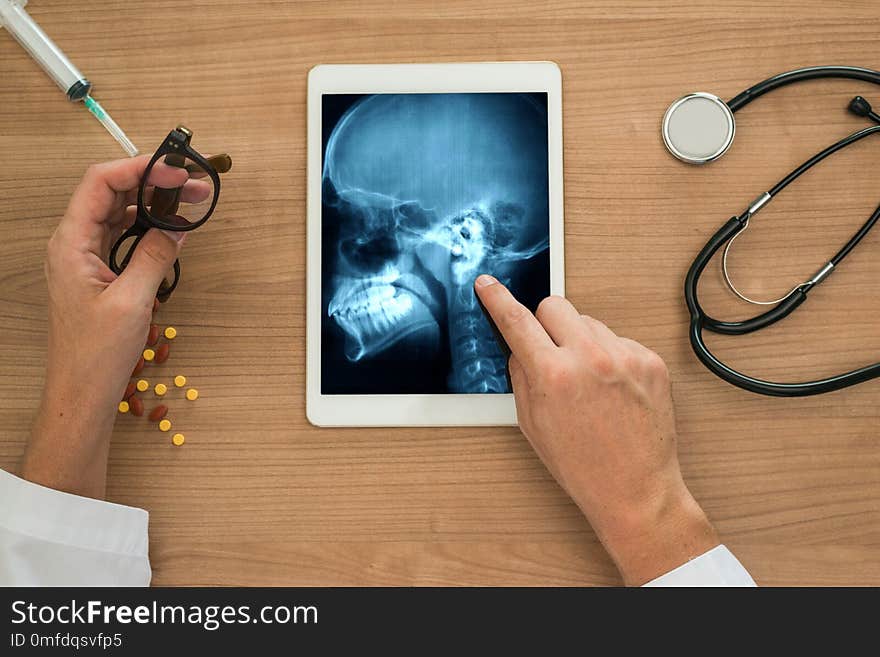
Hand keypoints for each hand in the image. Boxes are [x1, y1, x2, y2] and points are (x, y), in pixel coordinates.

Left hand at [22, 156, 201, 498]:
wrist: (81, 393)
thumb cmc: (96, 354)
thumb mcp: (132, 301)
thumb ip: (154, 256)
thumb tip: (177, 227)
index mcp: (71, 243)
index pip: (100, 183)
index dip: (139, 169)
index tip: (176, 172)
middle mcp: (74, 244)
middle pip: (111, 194)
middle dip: (152, 183)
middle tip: (194, 185)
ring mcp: (85, 259)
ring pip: (119, 215)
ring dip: (153, 205)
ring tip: (189, 202)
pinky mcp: (98, 274)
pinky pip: (123, 239)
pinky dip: (149, 230)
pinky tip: (173, 231)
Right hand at [474, 275, 718, 584]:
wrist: (636, 490)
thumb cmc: (583, 466)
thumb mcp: (533, 425)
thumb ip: (521, 377)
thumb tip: (519, 345)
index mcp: (553, 376)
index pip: (516, 320)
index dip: (497, 299)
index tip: (488, 284)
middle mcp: (590, 359)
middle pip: (555, 306)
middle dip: (545, 324)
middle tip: (549, 352)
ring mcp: (625, 357)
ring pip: (588, 322)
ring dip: (580, 341)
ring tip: (587, 383)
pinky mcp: (650, 361)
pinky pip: (618, 340)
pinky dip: (609, 356)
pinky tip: (611, 388)